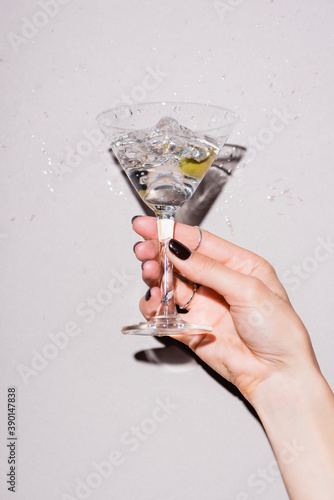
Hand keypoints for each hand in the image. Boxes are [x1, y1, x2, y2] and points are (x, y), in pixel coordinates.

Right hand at [132, 216, 319, 406]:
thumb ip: (210, 269)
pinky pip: (165, 312)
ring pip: (170, 283)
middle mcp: (219, 282)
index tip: (148, 225)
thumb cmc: (279, 332)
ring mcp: (204, 304)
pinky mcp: (191, 327)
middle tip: (144, 250)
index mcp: (239, 265)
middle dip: (159, 252)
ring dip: (156, 276)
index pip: (200, 241)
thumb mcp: (248, 289)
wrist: (276, 375)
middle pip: (181, 260)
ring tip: (150, 273)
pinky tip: (154, 301)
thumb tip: (180, 251)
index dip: (172, 231)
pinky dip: (154, 306)